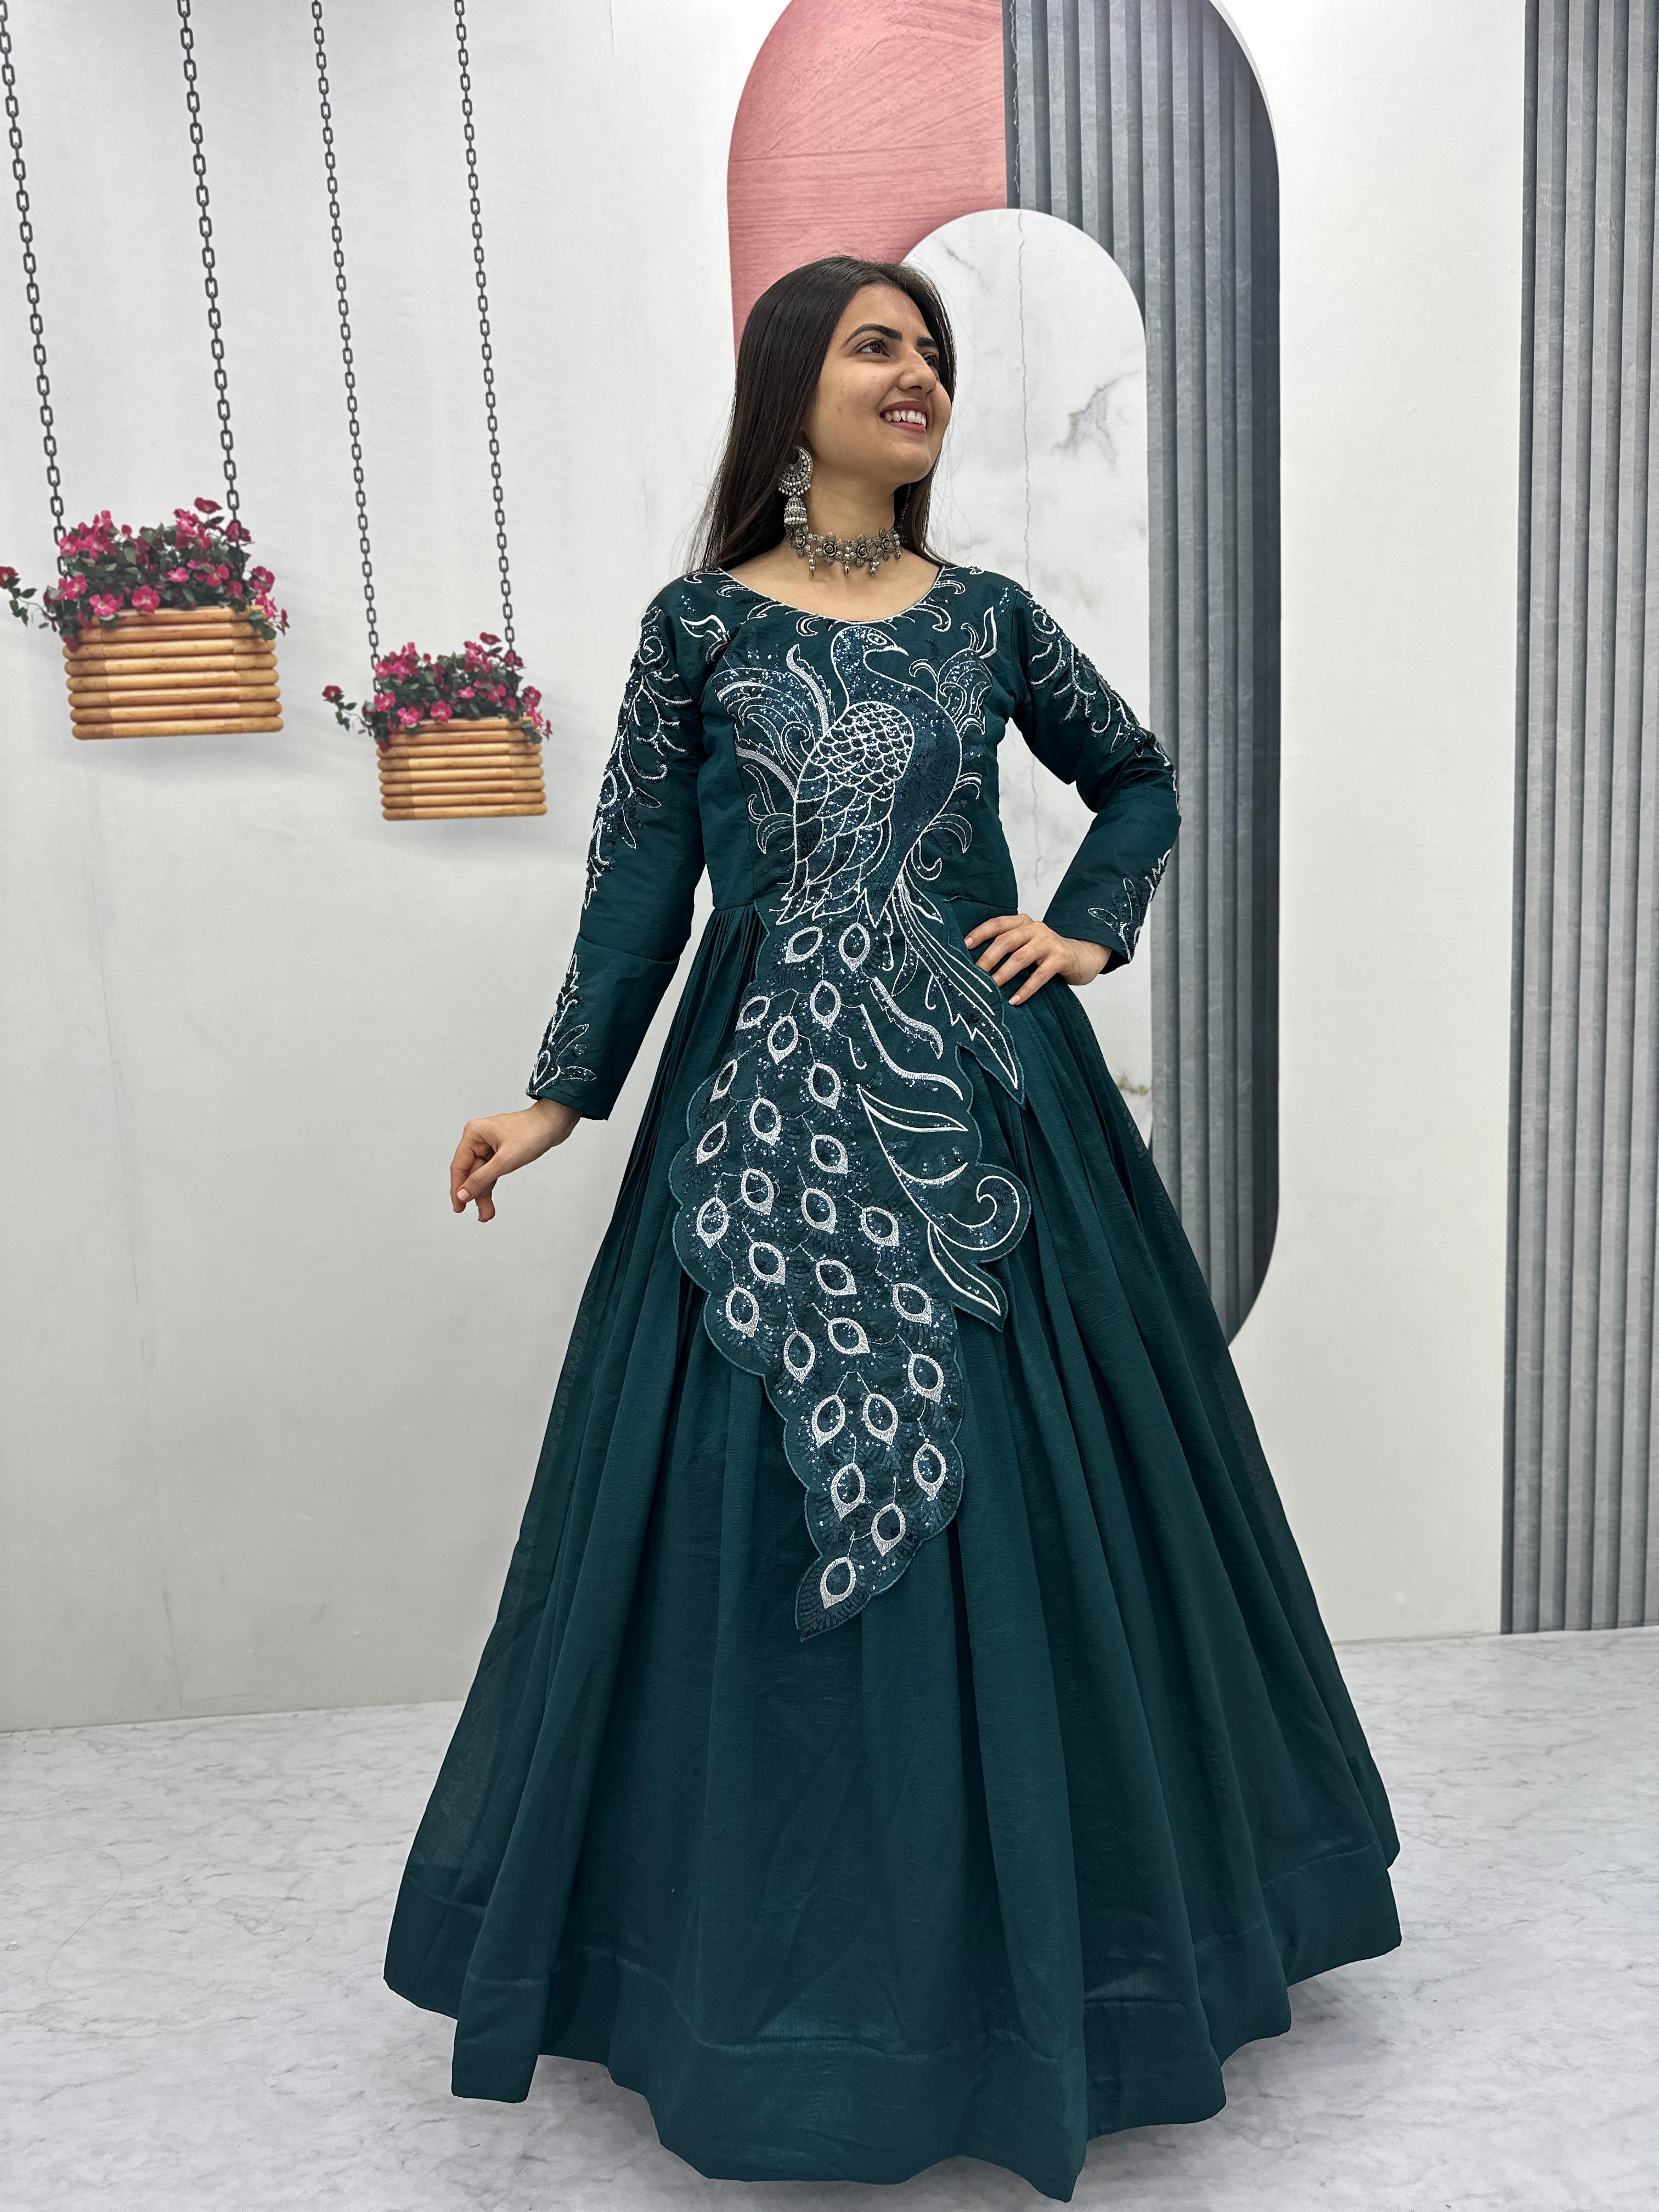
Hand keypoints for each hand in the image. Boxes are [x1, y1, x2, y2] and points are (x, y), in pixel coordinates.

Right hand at [451, 1097, 578, 1221]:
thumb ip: (481, 1179)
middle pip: (471, 1173)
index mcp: (474, 1134)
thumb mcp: (505, 1160)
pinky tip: (489, 1201)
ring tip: (487, 1214)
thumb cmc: (533, 1133)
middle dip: (476, 1195)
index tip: (459, 1208)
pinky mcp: (501, 1151)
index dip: (458, 1189)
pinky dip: (491, 1185)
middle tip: (482, 1215)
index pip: (459, 1167)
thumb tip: (462, 1194)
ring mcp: (489, 1145)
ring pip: (481, 1175)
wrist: (555, 1123)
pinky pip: (491, 1171)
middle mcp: (478, 1138)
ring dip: (484, 1194)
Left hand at [963, 913, 1113, 1002]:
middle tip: (975, 975)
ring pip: (1021, 957)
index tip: (965, 945)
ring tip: (990, 988)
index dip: (980, 933)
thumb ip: (1008, 948)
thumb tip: (976, 967)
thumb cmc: (1047, 954)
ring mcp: (1049, 942)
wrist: (1083, 956)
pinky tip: (1015, 1000)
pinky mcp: (1061, 957)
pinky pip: (1040, 974)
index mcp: (1022, 923)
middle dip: (988, 958)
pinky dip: (1026, 988)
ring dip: (1003, 974)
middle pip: (1006, 940)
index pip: (997, 924)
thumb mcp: (1027, 944)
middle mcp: (1035, 928)